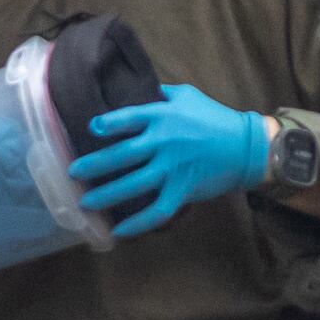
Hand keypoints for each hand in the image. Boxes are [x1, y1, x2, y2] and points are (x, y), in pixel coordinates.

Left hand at [71, 83, 270, 238]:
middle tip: (72, 173)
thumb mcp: (188, 96)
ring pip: (132, 185)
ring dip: (106, 196)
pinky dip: (137, 224)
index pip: (127, 118)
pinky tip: (119, 232)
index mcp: (162, 116)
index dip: (107, 125)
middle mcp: (163, 142)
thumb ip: (161, 94)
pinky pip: (156, 211)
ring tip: (85, 203)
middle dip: (94, 166)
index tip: (90, 129)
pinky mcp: (182, 190)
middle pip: (121, 156)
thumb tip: (139, 88)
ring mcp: (172, 168)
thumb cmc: (216, 118)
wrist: (246, 146)